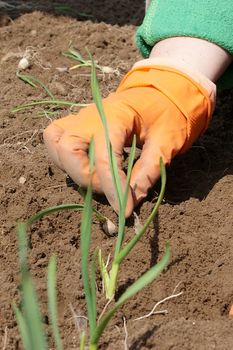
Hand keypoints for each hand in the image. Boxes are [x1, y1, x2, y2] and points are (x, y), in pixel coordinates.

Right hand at [43, 65, 211, 216]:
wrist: (161, 90)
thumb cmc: (168, 112)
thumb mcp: (168, 140)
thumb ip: (150, 169)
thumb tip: (132, 198)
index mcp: (116, 115)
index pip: (104, 156)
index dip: (113, 187)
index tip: (125, 210)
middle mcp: (90, 115)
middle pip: (68, 150)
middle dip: (88, 178)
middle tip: (112, 189)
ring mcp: (80, 117)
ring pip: (55, 144)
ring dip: (73, 168)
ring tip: (99, 178)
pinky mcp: (77, 123)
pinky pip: (55, 138)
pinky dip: (63, 157)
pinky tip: (84, 166)